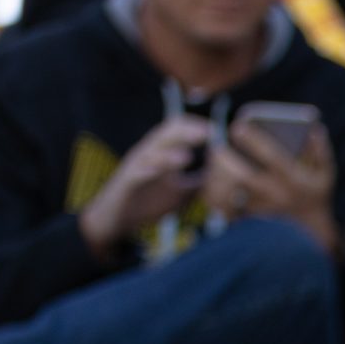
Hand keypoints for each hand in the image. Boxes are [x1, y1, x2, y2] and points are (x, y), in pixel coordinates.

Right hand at [77, 114, 210, 254]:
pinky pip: (134, 174)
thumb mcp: (182, 191)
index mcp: (162, 152)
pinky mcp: (125, 183)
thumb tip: (227, 178)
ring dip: (168, 154)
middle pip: (164, 134)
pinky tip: (158, 173)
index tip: (218, 129)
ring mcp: (135, 167)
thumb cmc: (150, 200)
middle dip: (187, 132)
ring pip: (150, 153)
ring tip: (187, 156)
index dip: (196, 126)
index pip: (177, 129)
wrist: (117, 217)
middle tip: (209, 132)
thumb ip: (200, 181)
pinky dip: (146, 172)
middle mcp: (148, 154)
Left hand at [205, 119, 339, 253]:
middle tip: (217, 147)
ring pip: (227, 191)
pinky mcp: (245, 220)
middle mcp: (274, 195)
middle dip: (225, 158)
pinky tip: (214, 182)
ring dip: (216, 175)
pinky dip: (214, 192)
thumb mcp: (324, 174)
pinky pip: (222, 205)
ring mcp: (257, 209)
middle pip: (241, 175)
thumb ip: (320, 151)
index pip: (271, 156)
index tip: (238, 127)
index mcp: (292, 179)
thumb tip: (315, 128)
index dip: (254, 140)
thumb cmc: (314, 198)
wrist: (309, 235)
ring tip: (215, 163)